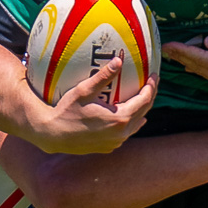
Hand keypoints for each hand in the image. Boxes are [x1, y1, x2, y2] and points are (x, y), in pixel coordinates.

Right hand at [28, 57, 154, 153]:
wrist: (53, 135)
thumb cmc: (67, 111)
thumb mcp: (84, 90)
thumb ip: (104, 76)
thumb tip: (119, 60)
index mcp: (120, 118)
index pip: (144, 100)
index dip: (151, 86)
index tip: (154, 75)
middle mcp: (121, 133)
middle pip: (144, 112)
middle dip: (149, 96)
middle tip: (150, 83)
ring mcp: (115, 142)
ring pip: (135, 125)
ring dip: (140, 111)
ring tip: (142, 98)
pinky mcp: (108, 147)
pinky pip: (124, 133)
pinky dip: (129, 122)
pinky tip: (126, 116)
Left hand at [162, 35, 207, 95]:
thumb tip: (207, 42)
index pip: (200, 58)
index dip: (183, 51)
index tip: (168, 45)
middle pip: (198, 67)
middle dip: (181, 57)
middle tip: (165, 49)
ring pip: (204, 74)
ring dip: (189, 64)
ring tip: (175, 56)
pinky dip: (201, 69)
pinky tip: (194, 66)